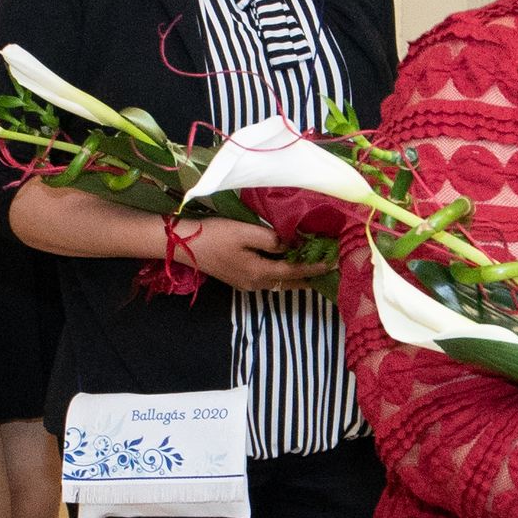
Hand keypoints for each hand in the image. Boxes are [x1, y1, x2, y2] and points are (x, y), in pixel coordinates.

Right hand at [185, 217, 329, 292]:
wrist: (182, 245)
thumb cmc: (214, 236)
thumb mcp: (245, 233)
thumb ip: (272, 240)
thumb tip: (290, 244)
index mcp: (260, 273)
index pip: (296, 270)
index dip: (316, 266)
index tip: (334, 262)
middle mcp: (256, 284)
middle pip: (290, 282)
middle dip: (310, 276)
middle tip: (330, 268)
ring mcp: (246, 284)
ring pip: (280, 282)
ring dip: (297, 275)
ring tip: (314, 265)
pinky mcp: (239, 279)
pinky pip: (269, 278)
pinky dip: (283, 272)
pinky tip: (287, 263)